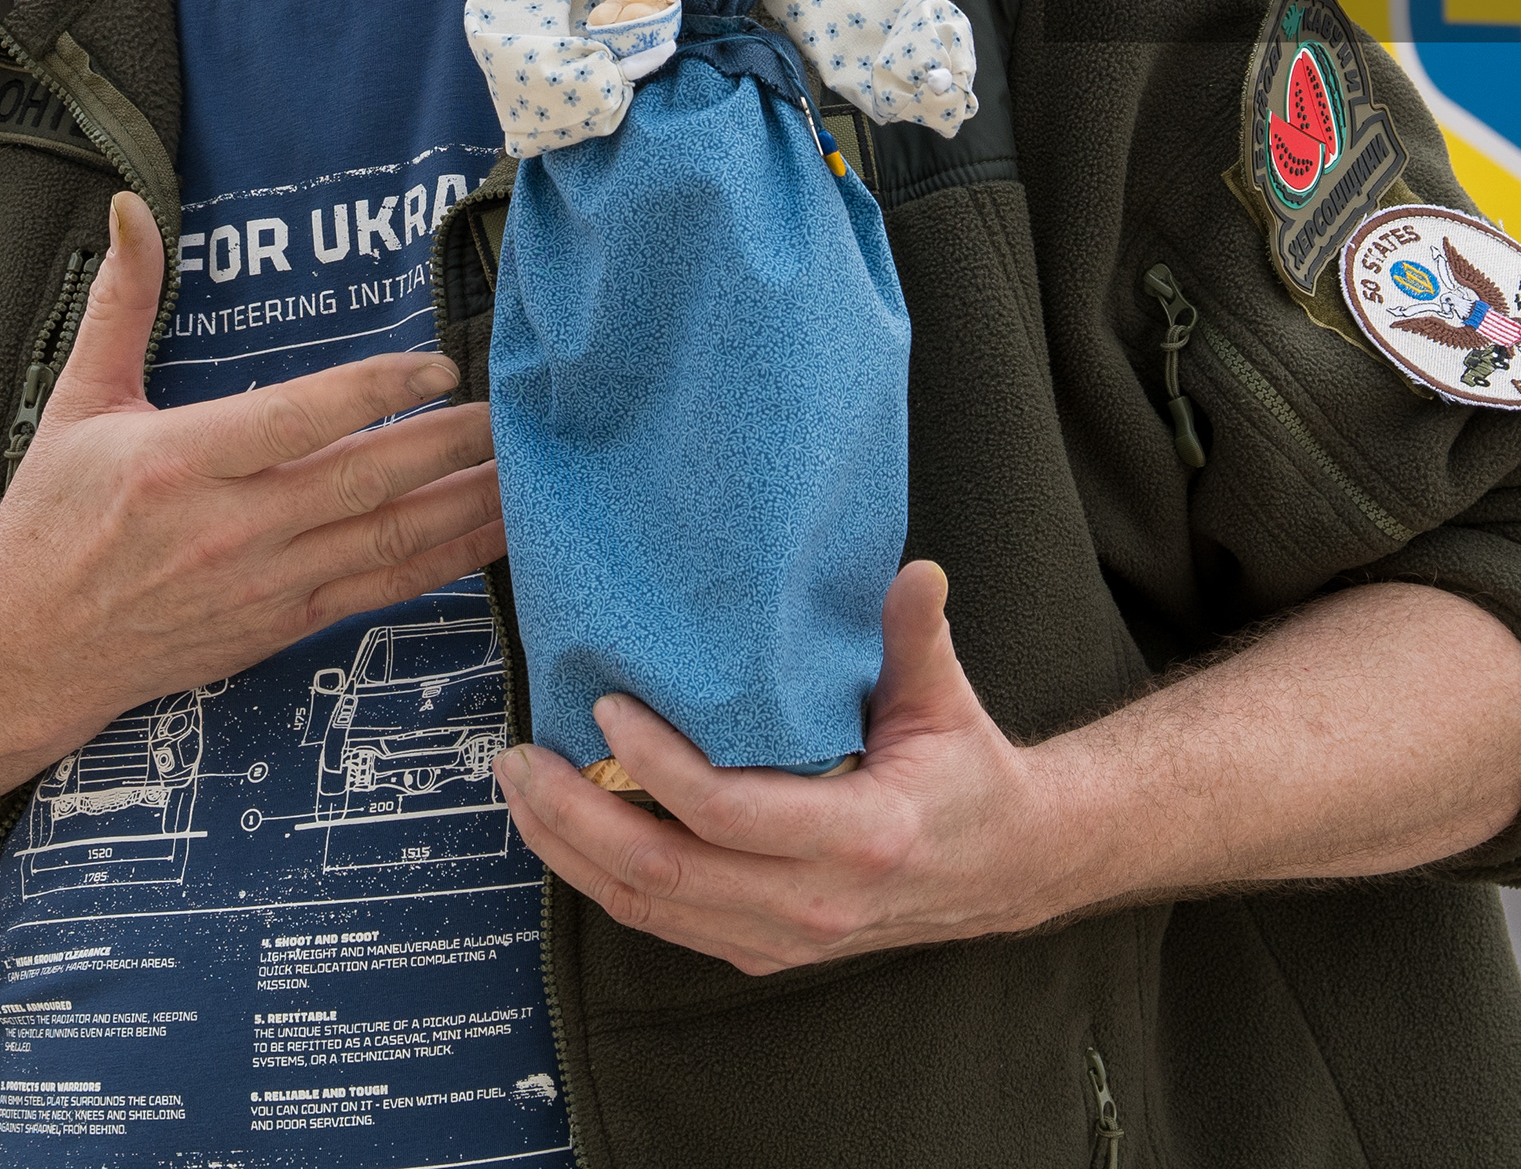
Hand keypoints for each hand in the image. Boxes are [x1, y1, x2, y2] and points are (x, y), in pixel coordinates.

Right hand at [0, 192, 509, 751]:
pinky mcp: (282, 625)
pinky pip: (379, 591)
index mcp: (179, 462)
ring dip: (464, 505)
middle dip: (449, 445)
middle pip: (363, 482)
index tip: (437, 362)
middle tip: (512, 411)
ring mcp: (263, 584)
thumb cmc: (52, 524)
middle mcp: (229, 528)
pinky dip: (442, 563)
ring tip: (524, 470)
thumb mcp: (78, 402)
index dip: (374, 389)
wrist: (30, 652)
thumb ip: (122, 303)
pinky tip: (489, 537)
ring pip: (386, 541)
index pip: (297, 418)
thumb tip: (130, 211)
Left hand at [493, 561, 1082, 975]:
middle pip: (664, 870)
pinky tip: (560, 833)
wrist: (1002, 868)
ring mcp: (783, 937)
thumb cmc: (966, 776)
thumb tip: (915, 572)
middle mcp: (814, 903)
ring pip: (648, 906)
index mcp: (861, 838)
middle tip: (519, 756)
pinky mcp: (760, 948)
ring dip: (569, 849)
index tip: (606, 706)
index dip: (657, 762)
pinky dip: (599, 879)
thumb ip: (917, 636)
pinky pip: (661, 922)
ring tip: (519, 789)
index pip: (729, 812)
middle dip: (576, 813)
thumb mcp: (947, 703)